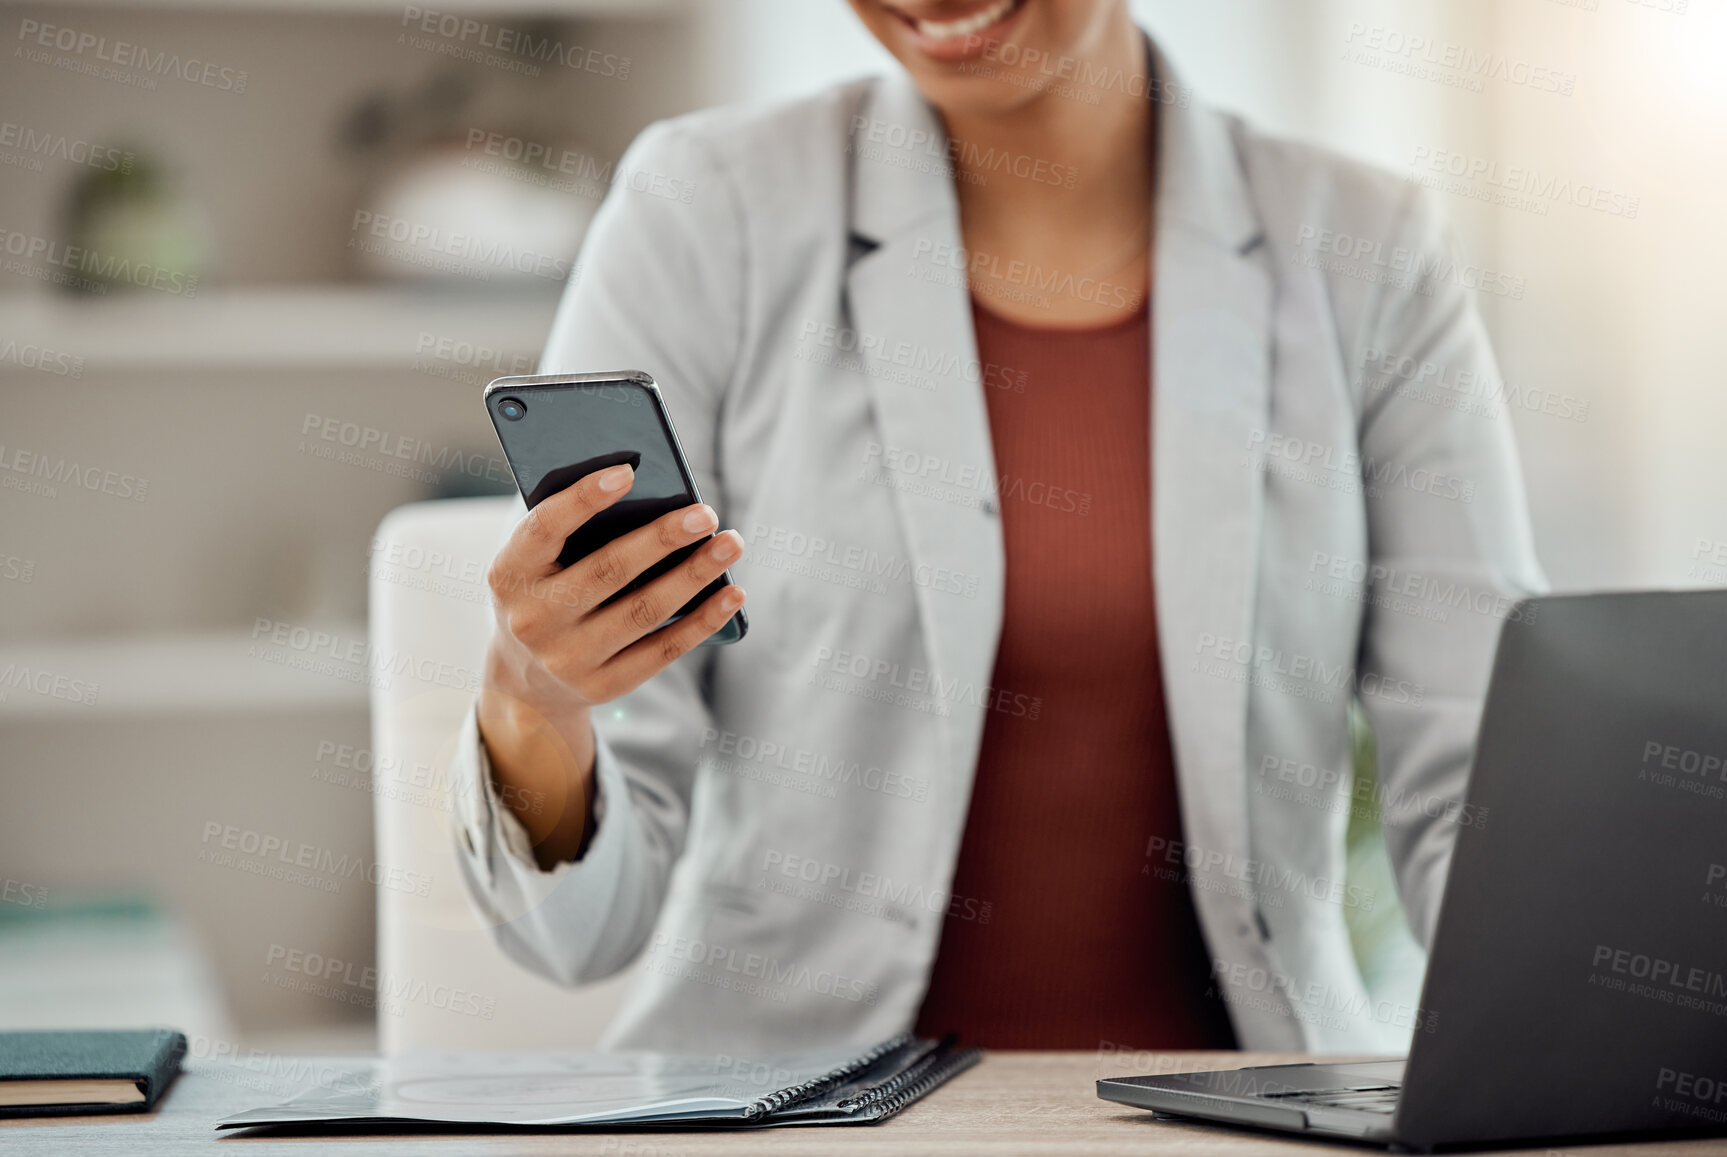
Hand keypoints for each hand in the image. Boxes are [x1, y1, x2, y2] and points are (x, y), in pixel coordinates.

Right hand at [477, 462, 745, 866]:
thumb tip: (647, 492)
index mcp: (509, 575)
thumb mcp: (536, 564)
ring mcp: (567, 659)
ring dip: (694, 575)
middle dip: (662, 539)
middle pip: (608, 571)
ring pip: (643, 611)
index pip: (544, 529)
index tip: (627, 471)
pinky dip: (702, 620)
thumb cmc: (545, 593)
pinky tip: (732, 593)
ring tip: (730, 543)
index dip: (583, 499)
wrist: (524, 679)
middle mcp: (533, 620)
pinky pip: (662, 650)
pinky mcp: (602, 686)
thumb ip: (572, 531)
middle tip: (705, 513)